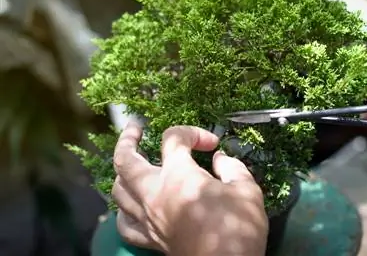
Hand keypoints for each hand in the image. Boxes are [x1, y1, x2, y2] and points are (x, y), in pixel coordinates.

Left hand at [112, 122, 267, 255]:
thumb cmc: (238, 228)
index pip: (173, 139)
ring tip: (133, 164)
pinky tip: (131, 206)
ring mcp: (147, 218)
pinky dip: (124, 211)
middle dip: (127, 138)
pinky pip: (124, 224)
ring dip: (122, 172)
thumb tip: (221, 159)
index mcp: (178, 175)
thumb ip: (232, 167)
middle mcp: (154, 193)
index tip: (213, 144)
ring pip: (118, 190)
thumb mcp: (247, 189)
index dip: (193, 133)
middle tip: (135, 127)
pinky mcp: (150, 240)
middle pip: (125, 159)